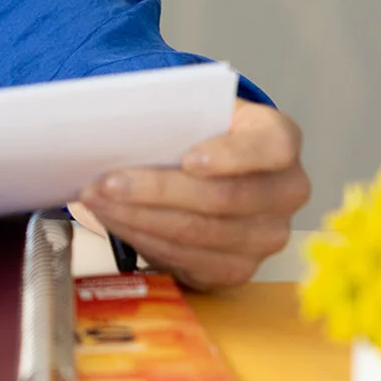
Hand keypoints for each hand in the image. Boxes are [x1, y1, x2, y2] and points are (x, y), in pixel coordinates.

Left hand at [78, 100, 310, 289]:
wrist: (208, 171)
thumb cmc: (197, 134)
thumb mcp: (193, 110)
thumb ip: (172, 113)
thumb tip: (120, 120)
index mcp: (280, 140)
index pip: (271, 149)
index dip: (231, 156)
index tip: (188, 159)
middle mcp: (285, 192)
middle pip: (222, 198)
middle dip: (155, 190)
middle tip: (104, 182)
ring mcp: (265, 236)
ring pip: (197, 233)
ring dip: (137, 217)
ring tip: (96, 201)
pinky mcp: (237, 269)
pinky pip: (185, 259)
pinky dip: (142, 238)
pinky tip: (114, 221)